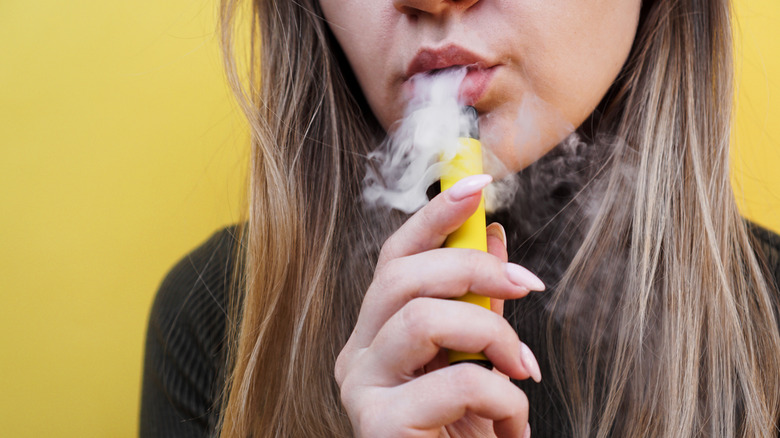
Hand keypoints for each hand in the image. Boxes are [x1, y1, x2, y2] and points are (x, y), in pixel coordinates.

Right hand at [335, 174, 544, 437]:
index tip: (479, 181)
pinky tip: (510, 427)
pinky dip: (502, 397)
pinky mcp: (378, 426)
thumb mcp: (475, 360)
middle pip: (402, 276)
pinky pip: (454, 380)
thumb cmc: (462, 434)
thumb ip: (477, 301)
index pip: (395, 256)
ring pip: (423, 318)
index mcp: (376, 333)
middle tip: (529, 288)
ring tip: (524, 372)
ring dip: (493, 336)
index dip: (436, 215)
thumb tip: (494, 236)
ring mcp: (360, 391)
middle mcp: (356, 355)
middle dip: (475, 270)